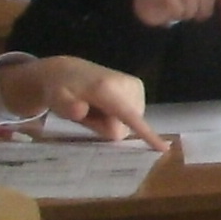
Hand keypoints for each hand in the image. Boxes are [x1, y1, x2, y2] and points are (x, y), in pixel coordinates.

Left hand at [0, 56, 151, 145]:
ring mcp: (136, 86)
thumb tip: (81, 112)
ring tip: (95, 108)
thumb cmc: (60, 89)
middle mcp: (128, 85)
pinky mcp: (138, 87)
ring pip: (132, 120)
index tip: (163, 148)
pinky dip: (119, 114)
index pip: (130, 116)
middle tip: (88, 116)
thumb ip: (69, 108)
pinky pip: (133, 113)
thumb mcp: (57, 100)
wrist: (65, 71)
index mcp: (108, 88)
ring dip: (113, 121)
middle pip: (128, 124)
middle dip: (110, 126)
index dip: (146, 133)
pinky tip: (105, 105)